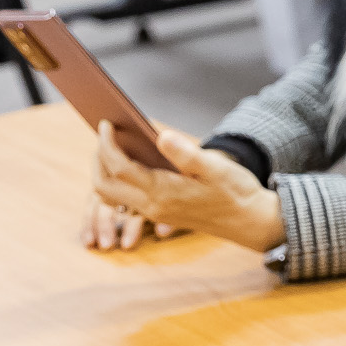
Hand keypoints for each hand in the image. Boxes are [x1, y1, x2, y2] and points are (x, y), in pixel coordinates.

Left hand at [84, 121, 281, 252]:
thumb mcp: (215, 168)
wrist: (248, 221)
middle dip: (98, 158)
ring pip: (110, 196)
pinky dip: (117, 180)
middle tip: (105, 134)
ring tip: (113, 146)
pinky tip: (130, 161)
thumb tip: (161, 135)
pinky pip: (124, 199)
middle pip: (104, 186)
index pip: (120, 168)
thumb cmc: (235, 192)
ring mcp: (154, 212)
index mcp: (162, 192)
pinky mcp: (159, 213)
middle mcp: (152, 206)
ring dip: (104, 171)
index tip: (106, 124)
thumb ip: (186, 154)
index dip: (107, 144)